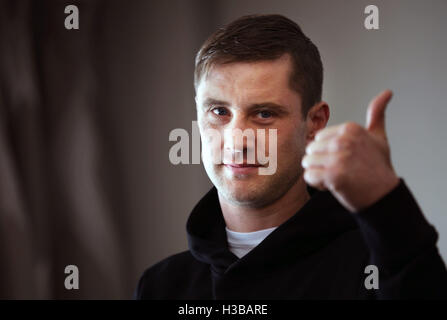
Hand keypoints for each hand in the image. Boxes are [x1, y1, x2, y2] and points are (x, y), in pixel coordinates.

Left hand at [302, 90, 399, 212]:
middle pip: (311, 149)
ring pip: (307, 163)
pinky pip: (308, 177)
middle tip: (341, 170)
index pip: (319, 137)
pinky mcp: (332, 175)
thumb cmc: (378, 167)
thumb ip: (377, 114)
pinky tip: (333, 185)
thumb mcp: (379, 137)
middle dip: (321, 162)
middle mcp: (343, 140)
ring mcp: (337, 158)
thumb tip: (386, 92)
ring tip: (336, 177)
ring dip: (318, 173)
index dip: (328, 151)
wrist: (384, 195)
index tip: (345, 159)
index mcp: (350, 129)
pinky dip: (317, 184)